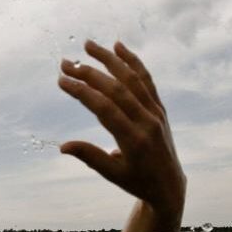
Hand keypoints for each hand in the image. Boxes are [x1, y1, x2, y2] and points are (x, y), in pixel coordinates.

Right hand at [57, 40, 184, 220]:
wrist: (169, 185)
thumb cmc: (137, 182)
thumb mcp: (112, 174)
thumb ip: (89, 156)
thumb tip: (63, 146)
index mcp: (134, 141)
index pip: (104, 109)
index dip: (82, 92)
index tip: (62, 80)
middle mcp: (147, 122)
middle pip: (117, 89)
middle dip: (89, 73)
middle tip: (66, 63)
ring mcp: (155, 113)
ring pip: (132, 79)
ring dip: (110, 59)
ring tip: (88, 45)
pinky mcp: (159, 108)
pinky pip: (146, 80)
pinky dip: (133, 62)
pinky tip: (118, 47)